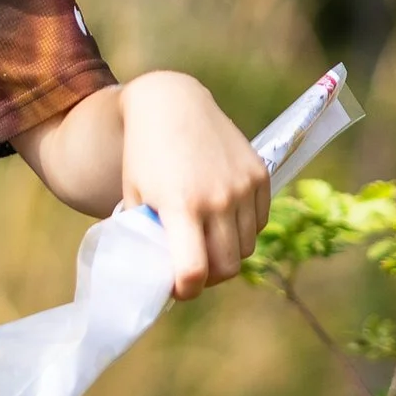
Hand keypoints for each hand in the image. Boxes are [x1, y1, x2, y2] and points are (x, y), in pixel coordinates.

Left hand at [118, 70, 269, 296]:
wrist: (172, 105)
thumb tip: (159, 273)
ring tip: (208, 244)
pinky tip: (223, 220)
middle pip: (227, 267)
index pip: (193, 271)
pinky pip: (259, 223)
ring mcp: (242, 186)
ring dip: (228, 254)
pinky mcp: (259, 174)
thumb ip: (148, 235)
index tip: (177, 288)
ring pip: (246, 249)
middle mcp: (217, 198)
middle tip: (194, 271)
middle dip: (210, 278)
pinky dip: (243, 231)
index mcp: (180, 205)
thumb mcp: (135, 196)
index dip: (185, 290)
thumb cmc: (145, 156)